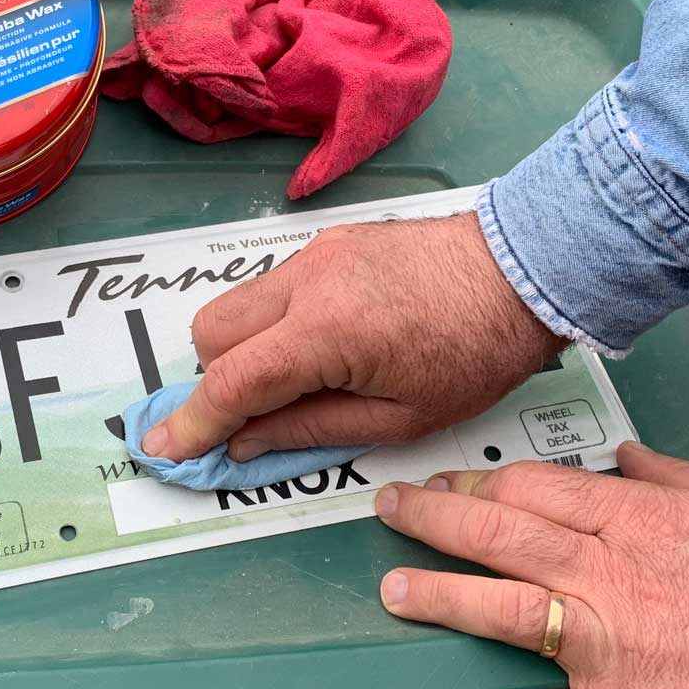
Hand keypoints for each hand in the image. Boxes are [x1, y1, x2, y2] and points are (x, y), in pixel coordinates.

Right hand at [143, 212, 563, 461]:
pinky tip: (325, 338)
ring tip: (302, 373)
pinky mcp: (327, 240)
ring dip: (244, 346)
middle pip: (211, 332)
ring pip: (236, 303)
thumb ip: (310, 431)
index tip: (162, 448)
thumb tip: (242, 443)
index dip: (194, 421)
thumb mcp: (400, 418)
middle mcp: (307, 281)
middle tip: (262, 409)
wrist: (526, 268)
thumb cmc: (476, 354)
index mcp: (328, 332)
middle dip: (218, 378)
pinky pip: (271, 285)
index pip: (233, 380)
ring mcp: (314, 253)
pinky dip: (273, 320)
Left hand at [374, 443, 688, 688]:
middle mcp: (614, 575)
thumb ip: (674, 479)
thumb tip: (625, 457)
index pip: (531, 488)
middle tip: (390, 512)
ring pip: (504, 613)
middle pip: (501, 534)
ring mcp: (616, 648)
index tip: (443, 483)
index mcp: (640, 520)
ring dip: (441, 601)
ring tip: (394, 595)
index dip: (475, 482)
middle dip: (434, 519)